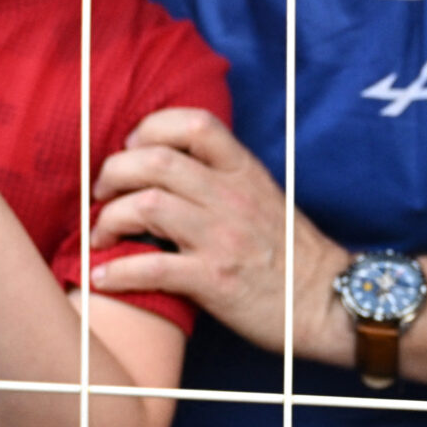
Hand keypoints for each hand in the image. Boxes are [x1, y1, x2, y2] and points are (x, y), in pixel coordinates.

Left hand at [86, 108, 353, 364]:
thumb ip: (222, 179)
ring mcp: (222, 238)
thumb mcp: (263, 198)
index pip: (194, 124)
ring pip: (146, 206)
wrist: (326, 303)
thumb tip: (168, 167)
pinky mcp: (214, 280)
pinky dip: (117, 272)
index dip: (152, 127)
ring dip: (108, 220)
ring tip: (99, 236)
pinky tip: (102, 277)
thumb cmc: (290, 254)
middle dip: (113, 173)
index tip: (132, 146)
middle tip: (100, 193)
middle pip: (155, 161)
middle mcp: (231, 197)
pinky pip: (151, 267)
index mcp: (244, 172)